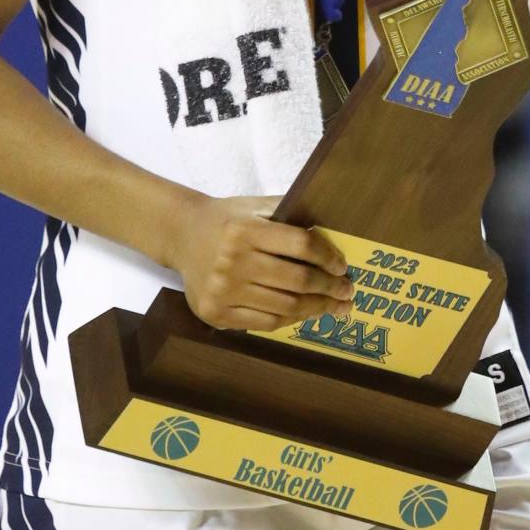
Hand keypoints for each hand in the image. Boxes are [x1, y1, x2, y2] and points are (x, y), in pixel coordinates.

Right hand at [171, 193, 353, 331]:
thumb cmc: (227, 219)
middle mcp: (233, 261)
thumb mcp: (255, 206)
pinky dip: (291, 321)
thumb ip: (290, 214)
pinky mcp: (215, 313)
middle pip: (297, 280)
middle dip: (330, 287)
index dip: (328, 256)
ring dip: (317, 308)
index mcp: (246, 230)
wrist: (182, 234)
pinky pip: (265, 324)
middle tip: (347, 291)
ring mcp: (222, 291)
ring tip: (334, 307)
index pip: (301, 244)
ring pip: (285, 307)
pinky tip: (305, 314)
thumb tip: (332, 230)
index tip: (342, 266)